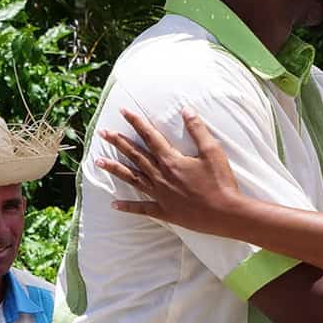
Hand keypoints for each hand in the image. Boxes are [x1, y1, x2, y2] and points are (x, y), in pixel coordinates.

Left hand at [98, 108, 244, 233]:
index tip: (122, 111)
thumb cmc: (220, 182)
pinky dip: (127, 207)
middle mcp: (161, 176)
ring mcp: (160, 194)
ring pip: (132, 179)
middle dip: (118, 142)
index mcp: (171, 160)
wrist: (225, 213)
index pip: (149, 136)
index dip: (136, 122)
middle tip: (102, 133)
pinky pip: (142, 208)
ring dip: (115, 169)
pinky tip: (114, 204)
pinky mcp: (164, 211)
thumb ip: (197, 130)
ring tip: (98, 162)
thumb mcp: (212, 151)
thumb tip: (186, 109)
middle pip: (135, 155)